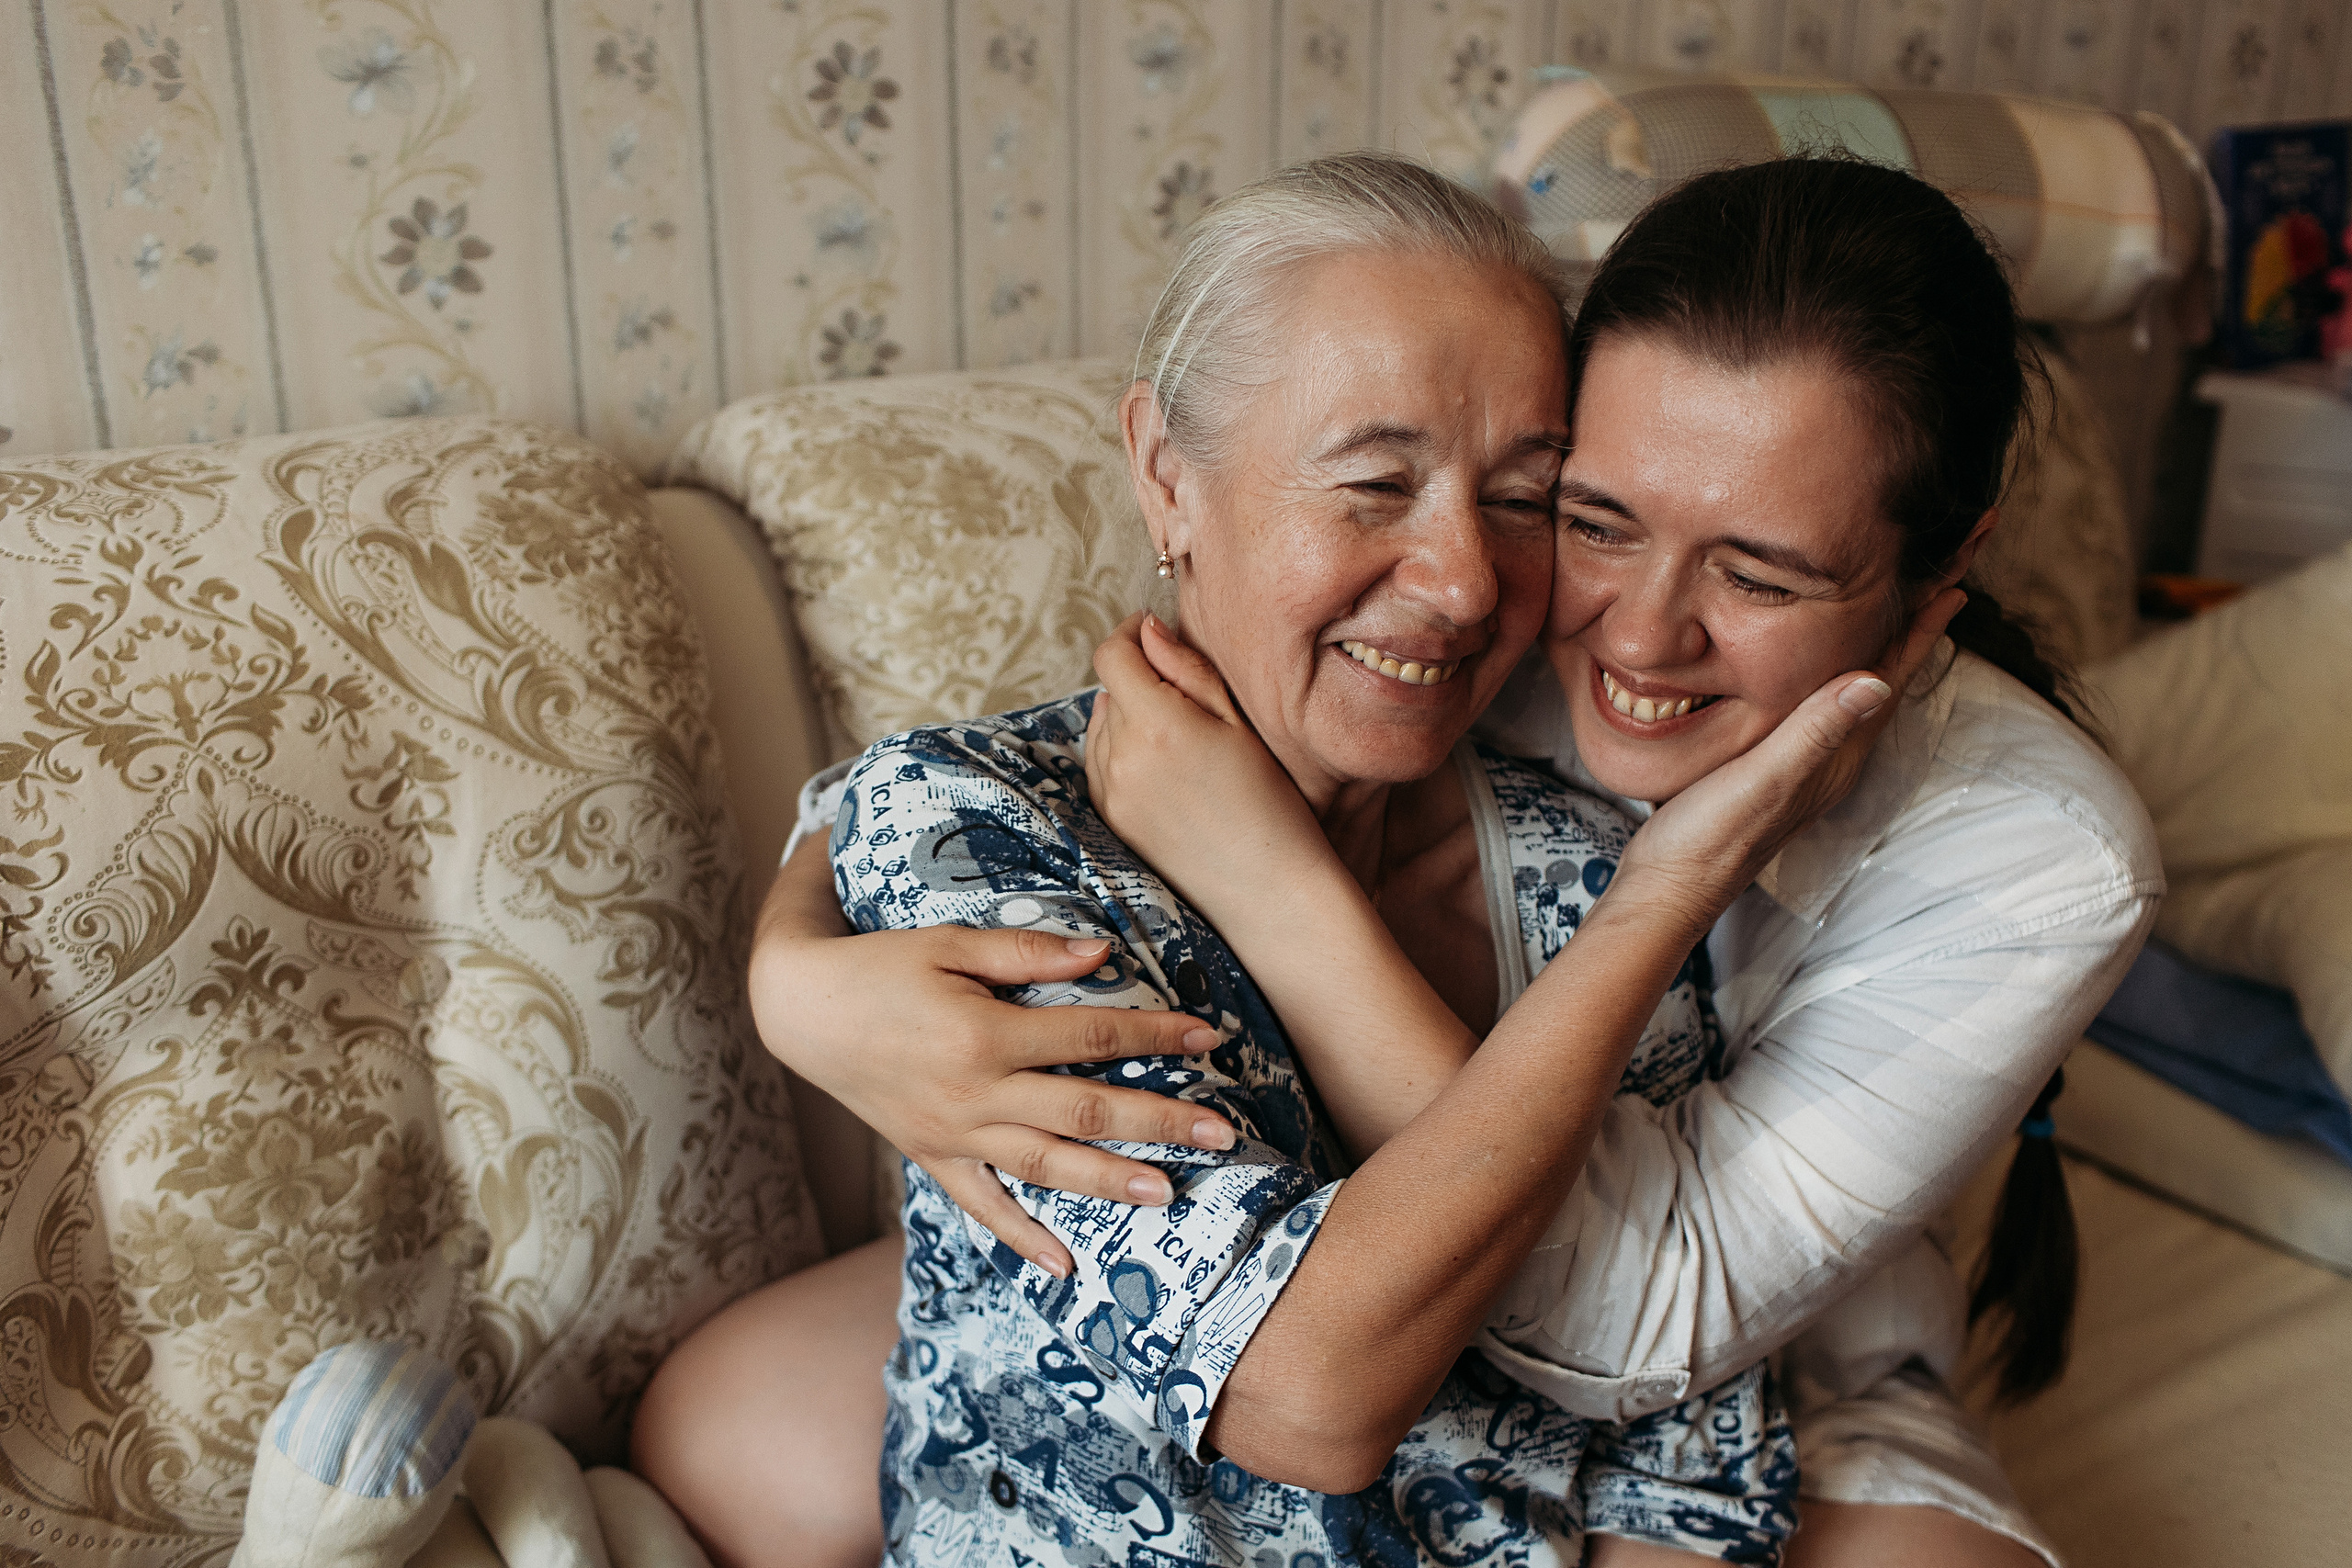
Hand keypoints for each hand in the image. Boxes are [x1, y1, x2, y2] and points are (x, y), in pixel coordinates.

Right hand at [748, 841, 1235, 1276]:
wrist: (800, 1009)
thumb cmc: (882, 966)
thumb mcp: (950, 941)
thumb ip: (1028, 954)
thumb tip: (1103, 953)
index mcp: (985, 1035)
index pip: (1093, 1038)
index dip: (1156, 1038)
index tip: (1210, 1039)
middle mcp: (974, 1095)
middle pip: (1085, 1112)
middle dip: (1159, 1123)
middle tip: (1222, 1135)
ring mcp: (953, 1134)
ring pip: (1045, 1166)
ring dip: (1109, 1183)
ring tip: (1167, 1194)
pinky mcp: (931, 1156)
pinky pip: (982, 1206)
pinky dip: (1022, 1237)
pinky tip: (1065, 1262)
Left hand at [1085, 612, 1331, 924]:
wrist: (1269, 893)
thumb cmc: (1270, 805)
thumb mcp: (1238, 723)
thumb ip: (1187, 670)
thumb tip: (1146, 631)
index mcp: (1156, 724)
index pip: (1112, 655)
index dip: (1130, 634)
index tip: (1153, 633)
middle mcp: (1121, 758)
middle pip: (1108, 691)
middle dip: (1138, 679)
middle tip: (1187, 695)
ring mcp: (1110, 794)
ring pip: (1100, 729)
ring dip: (1127, 718)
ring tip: (1182, 739)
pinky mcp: (1109, 823)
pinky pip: (1100, 768)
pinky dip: (1122, 756)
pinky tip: (1167, 772)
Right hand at [1616, 588, 1966, 924]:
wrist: (1669, 889)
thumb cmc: (1709, 839)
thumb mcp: (1762, 779)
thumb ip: (1814, 732)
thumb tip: (1876, 683)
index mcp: (1834, 757)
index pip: (1888, 682)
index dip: (1919, 631)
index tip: (1950, 582)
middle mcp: (1829, 760)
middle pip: (1882, 683)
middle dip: (1910, 632)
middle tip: (1937, 582)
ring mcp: (1803, 766)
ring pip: (1852, 694)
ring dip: (1876, 651)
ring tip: (1893, 612)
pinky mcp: (1772, 768)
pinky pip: (1819, 707)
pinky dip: (1831, 673)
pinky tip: (1817, 666)